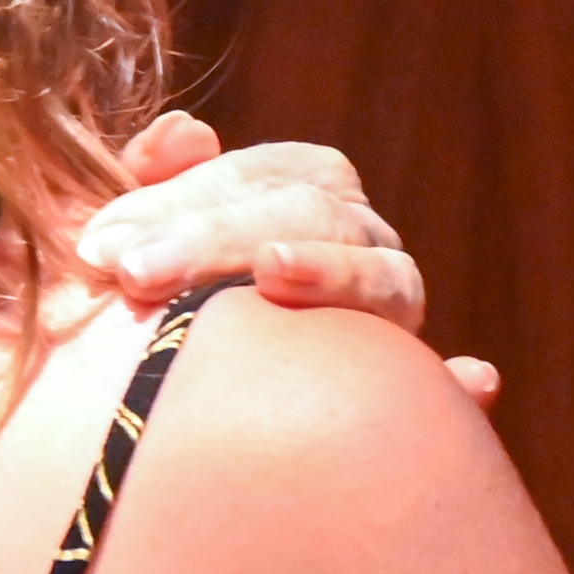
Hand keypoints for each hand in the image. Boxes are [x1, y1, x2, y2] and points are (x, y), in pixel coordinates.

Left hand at [72, 111, 502, 406]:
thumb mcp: (123, 251)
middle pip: (312, 211)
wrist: (149, 439)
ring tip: (272, 274)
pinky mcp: (415, 399)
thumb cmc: (128, 325)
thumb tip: (186, 133)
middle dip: (217, 236)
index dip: (180, 197)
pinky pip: (450, 392)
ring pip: (388, 280)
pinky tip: (472, 380)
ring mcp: (390, 319)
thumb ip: (144, 187)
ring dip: (333, 274)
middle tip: (132, 275)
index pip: (257, 172)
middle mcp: (358, 244)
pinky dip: (461, 386)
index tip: (101, 243)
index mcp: (299, 194)